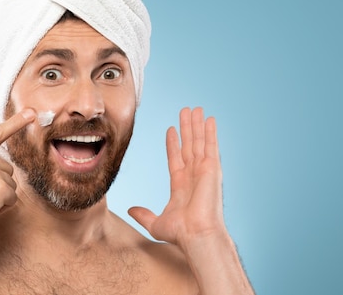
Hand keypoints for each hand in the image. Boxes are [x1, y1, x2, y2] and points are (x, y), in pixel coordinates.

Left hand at [128, 107, 224, 248]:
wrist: (196, 235)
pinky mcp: (212, 169)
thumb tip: (130, 210)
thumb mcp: (155, 222)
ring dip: (197, 125)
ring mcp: (204, 170)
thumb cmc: (181, 233)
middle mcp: (193, 175)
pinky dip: (210, 132)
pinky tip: (209, 119)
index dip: (173, 143)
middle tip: (186, 111)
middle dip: (187, 128)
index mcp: (180, 184)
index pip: (176, 157)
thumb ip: (143, 214)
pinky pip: (211, 146)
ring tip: (195, 109)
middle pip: (189, 145)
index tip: (171, 129)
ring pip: (199, 141)